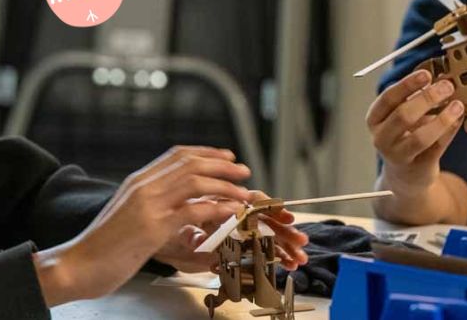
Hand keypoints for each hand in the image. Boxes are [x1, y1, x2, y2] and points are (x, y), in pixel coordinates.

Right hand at [33, 146, 253, 305]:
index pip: (177, 155)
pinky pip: (193, 210)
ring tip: (244, 192)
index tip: (228, 156)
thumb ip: (153, 204)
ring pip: (195, 182)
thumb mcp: (130, 216)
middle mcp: (143, 187)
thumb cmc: (104, 247)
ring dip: (225, 186)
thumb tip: (180, 203)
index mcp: (138, 181)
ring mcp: (147, 205)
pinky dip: (217, 208)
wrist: (76, 266)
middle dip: (223, 165)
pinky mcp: (152, 227)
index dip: (207, 152)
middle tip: (244, 170)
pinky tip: (231, 212)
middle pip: (191, 164)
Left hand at [155, 192, 308, 271]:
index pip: (255, 202)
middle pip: (268, 221)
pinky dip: (277, 258)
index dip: (273, 209)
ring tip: (299, 258)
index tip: (287, 216)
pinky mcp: (242, 248)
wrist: (166, 238)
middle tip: (301, 241)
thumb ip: (192, 235)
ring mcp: (242, 232)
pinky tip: (290, 264)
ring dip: (286, 248)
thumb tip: (197, 239)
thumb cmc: (177, 226)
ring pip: (270, 237)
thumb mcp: (181, 230)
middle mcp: (238, 216)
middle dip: (286, 232)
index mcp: (227, 204)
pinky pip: (263, 251)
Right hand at [367, 69, 464, 192]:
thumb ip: (417, 99)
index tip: (426, 74)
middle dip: (427, 99)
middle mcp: (382, 138)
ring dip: (442, 119)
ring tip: (458, 105)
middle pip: (403, 116)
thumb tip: (443, 79)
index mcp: (375, 119)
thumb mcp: (403, 116)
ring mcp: (398, 156)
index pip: (388, 98)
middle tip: (447, 86)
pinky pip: (437, 147)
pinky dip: (450, 131)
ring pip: (420, 137)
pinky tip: (459, 119)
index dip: (407, 85)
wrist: (406, 175)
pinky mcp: (418, 168)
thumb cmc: (405, 136)